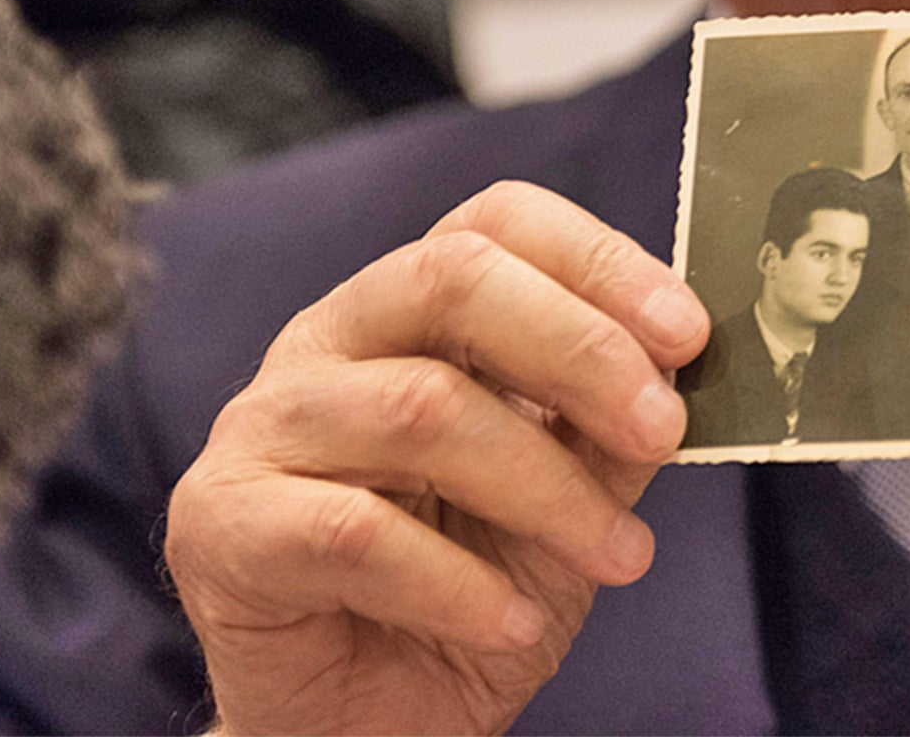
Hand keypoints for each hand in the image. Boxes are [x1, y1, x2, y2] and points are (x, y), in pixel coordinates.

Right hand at [164, 182, 708, 735]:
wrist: (375, 720)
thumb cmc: (473, 583)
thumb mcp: (574, 489)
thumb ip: (613, 418)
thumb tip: (686, 362)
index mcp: (410, 307)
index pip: (496, 222)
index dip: (599, 261)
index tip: (688, 334)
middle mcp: (327, 339)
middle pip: (453, 280)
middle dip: (581, 348)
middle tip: (664, 431)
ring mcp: (263, 426)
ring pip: (422, 410)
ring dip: (547, 489)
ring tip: (621, 556)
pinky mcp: (221, 524)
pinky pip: (355, 534)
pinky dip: (458, 584)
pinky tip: (516, 623)